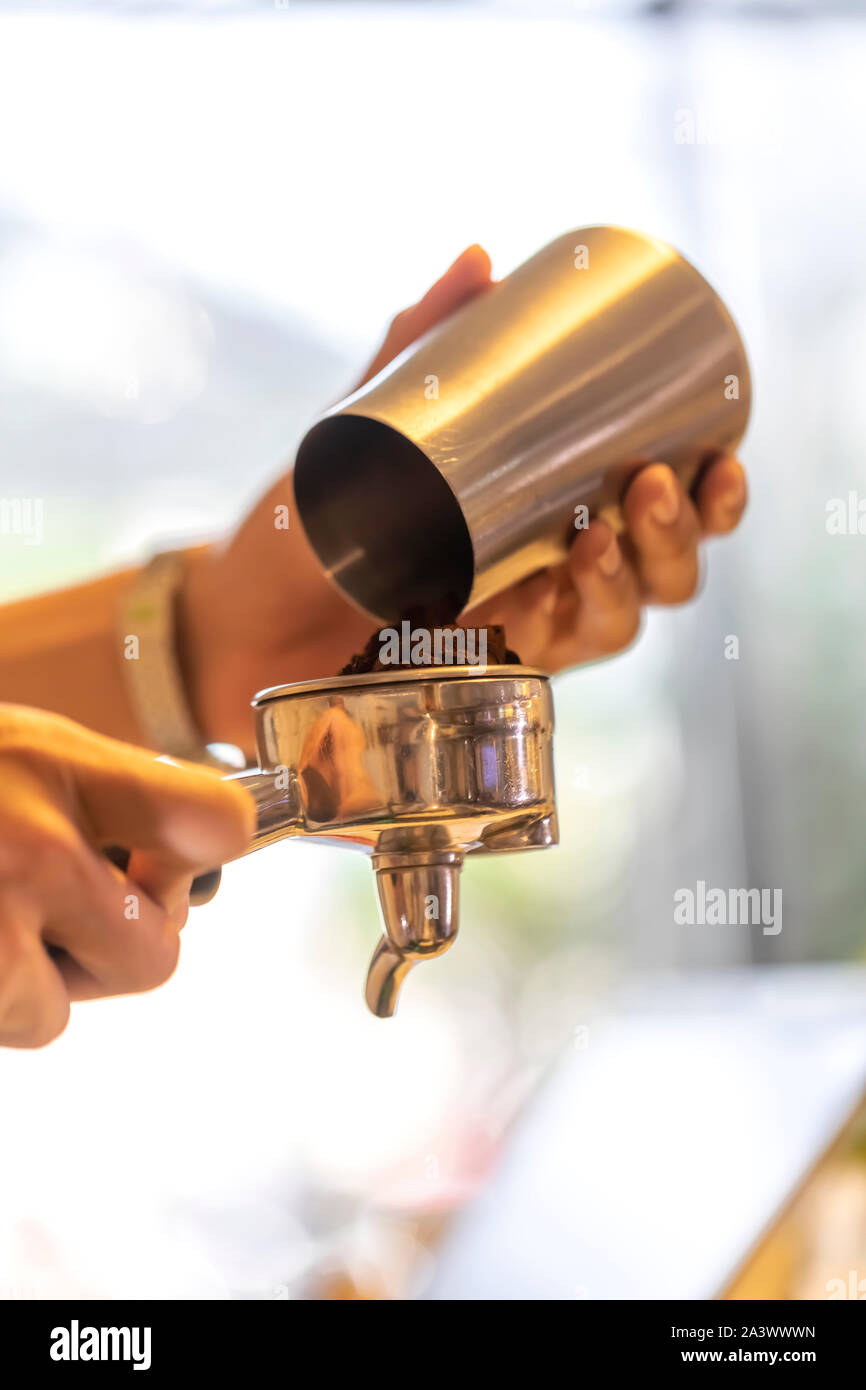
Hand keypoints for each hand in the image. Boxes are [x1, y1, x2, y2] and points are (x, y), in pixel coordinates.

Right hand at [0, 706, 252, 1046]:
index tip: (170, 860)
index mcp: (57, 766)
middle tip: (58, 915)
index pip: (217, 823)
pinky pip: (3, 1028)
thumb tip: (183, 839)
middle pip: (154, 957)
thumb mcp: (20, 741)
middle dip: (113, 949)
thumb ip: (103, 786)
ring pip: (55, 1014)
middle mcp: (31, 848)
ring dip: (24, 987)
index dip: (202, 855)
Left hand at [179, 245, 746, 751]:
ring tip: (605, 532)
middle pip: (657, 571)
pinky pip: (550, 667)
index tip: (721, 453)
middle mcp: (546, 579)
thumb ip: (416, 348)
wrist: (234, 616)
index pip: (650, 511)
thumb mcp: (364, 429)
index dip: (707, 493)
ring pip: (620, 622)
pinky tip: (559, 589)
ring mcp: (514, 634)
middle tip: (654, 487)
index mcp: (542, 519)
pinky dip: (566, 628)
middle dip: (680, 534)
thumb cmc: (306, 524)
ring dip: (634, 580)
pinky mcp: (479, 678)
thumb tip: (479, 256)